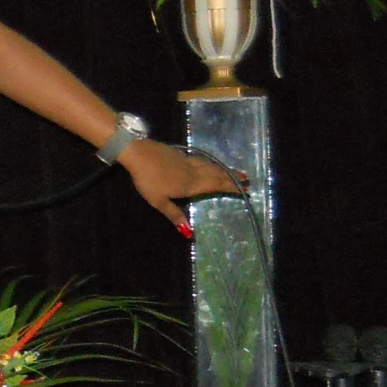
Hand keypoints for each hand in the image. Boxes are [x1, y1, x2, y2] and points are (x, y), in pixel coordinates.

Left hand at [121, 141, 243, 231]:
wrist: (138, 153)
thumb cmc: (148, 180)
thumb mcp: (158, 201)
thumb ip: (174, 215)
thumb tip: (189, 232)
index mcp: (191, 184)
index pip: (216, 186)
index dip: (231, 188)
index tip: (246, 190)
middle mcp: (194, 172)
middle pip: (217, 174)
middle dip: (232, 177)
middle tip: (247, 179)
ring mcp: (188, 161)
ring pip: (211, 165)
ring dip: (224, 169)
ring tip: (235, 172)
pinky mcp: (181, 154)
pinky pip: (203, 160)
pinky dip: (212, 163)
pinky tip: (210, 164)